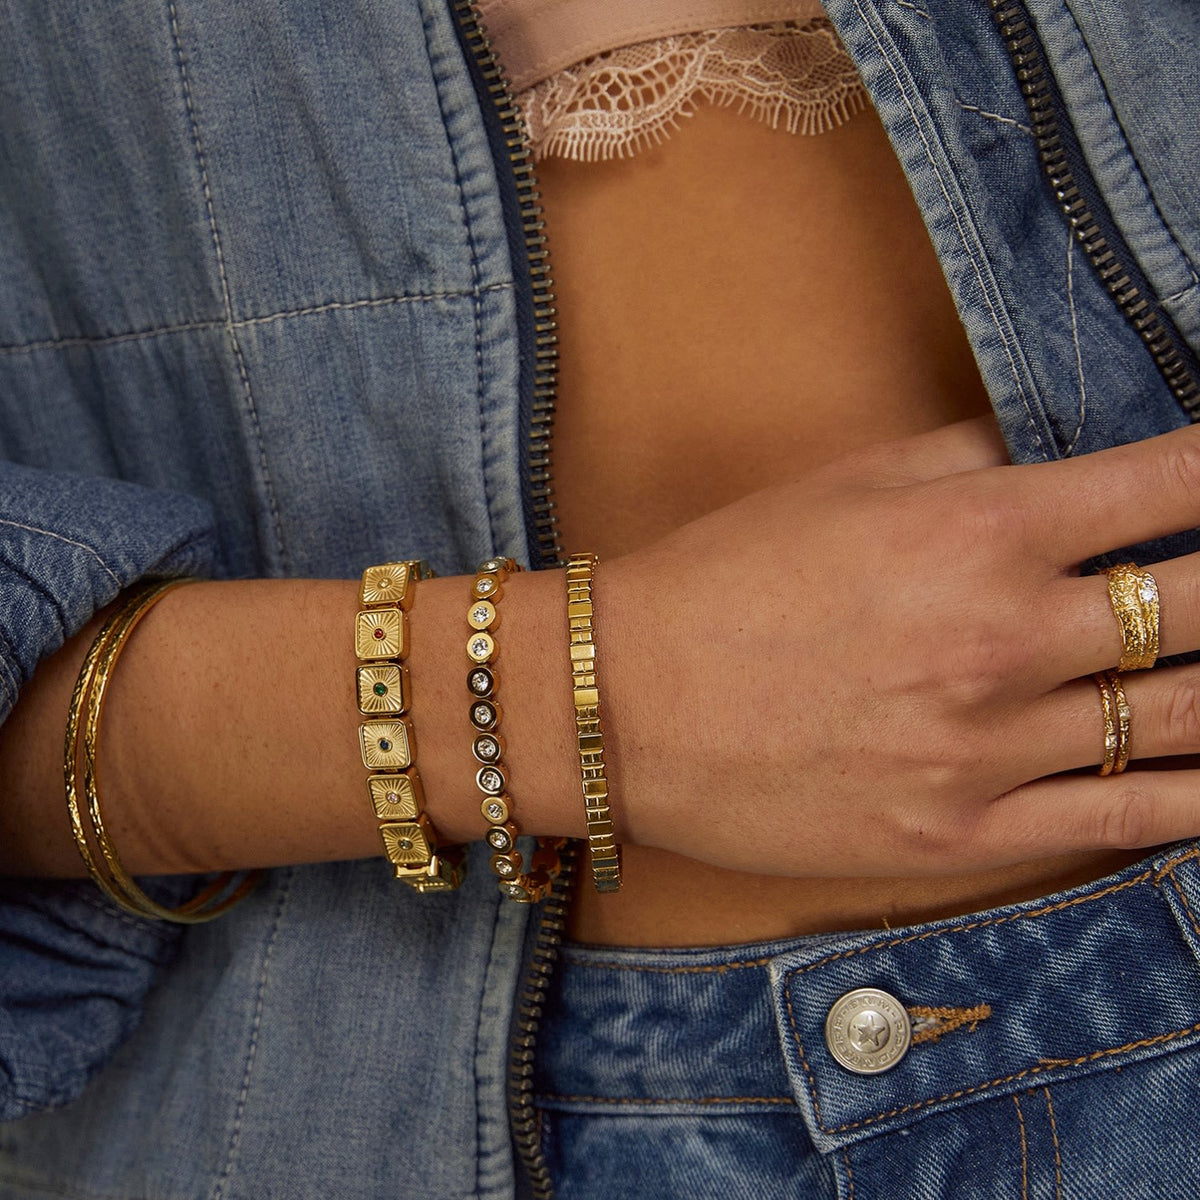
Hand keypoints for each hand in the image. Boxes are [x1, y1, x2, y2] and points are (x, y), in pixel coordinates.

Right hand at [601, 417, 1199, 876]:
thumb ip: (970, 460)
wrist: (624, 706)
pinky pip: (1125, 820)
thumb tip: (1059, 461)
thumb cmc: (721, 584)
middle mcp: (1004, 637)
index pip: (1172, 482)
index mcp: (976, 531)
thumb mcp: (841, 487)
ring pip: (1186, 718)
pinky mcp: (964, 834)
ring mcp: (991, 748)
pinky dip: (1198, 799)